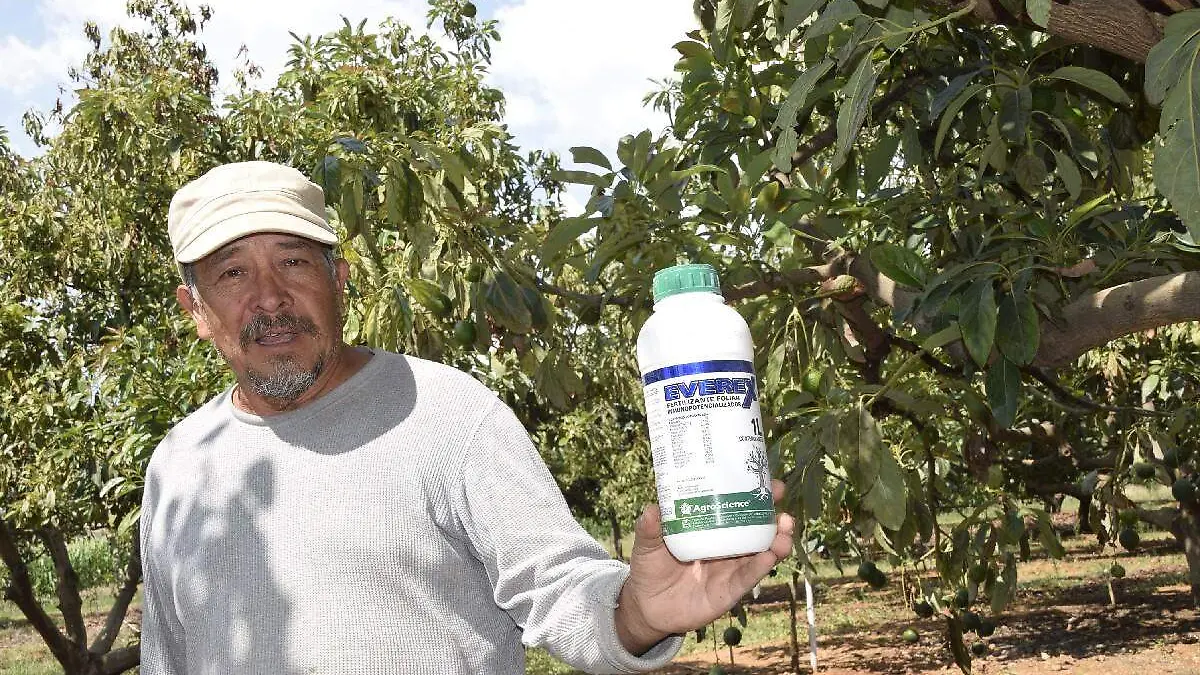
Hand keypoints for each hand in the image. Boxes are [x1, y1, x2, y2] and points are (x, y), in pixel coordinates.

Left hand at [614, 479, 793, 654]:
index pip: (736, 508)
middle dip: (773, 512)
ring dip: (776, 539)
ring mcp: (730, 568)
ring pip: (760, 552)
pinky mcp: (730, 590)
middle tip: (780, 496)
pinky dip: (760, 566)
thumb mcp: (646, 544)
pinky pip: (748, 577)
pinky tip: (770, 555)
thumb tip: (651, 509)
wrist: (647, 608)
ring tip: (785, 527)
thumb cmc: (650, 568)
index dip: (754, 494)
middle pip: (756, 528)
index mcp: (710, 529)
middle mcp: (726, 546)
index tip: (767, 480)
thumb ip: (649, 528)